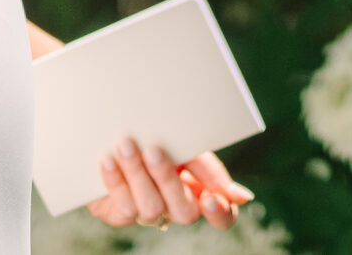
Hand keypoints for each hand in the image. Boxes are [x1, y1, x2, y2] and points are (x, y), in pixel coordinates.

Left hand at [85, 138, 253, 229]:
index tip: (210, 198)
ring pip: (152, 209)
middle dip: (167, 180)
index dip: (220, 214)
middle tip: (153, 149)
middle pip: (185, 212)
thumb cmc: (156, 136)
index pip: (223, 216)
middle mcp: (177, 207)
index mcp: (201, 189)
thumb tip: (243, 197)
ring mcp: (149, 213)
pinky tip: (108, 159)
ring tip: (125, 144)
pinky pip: (123, 207)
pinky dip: (116, 180)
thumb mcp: (187, 143)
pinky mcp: (120, 215)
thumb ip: (207, 165)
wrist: (111, 134)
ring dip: (138, 174)